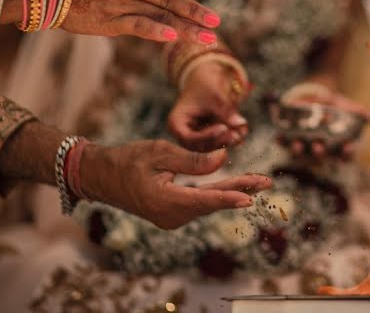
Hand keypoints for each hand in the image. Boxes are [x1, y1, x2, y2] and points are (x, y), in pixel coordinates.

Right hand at [82, 140, 270, 229]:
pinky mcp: (172, 213)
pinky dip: (218, 193)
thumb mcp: (160, 152)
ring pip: (208, 202)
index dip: (229, 196)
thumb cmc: (128, 159)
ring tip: (258, 181)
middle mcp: (170, 216)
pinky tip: (237, 187)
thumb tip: (223, 159)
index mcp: (164, 201)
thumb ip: (192, 159)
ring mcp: (171, 218)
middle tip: (267, 182)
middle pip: (211, 202)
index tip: (250, 196)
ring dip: (232, 190)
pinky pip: (199, 202)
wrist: (102, 176)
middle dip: (240, 190)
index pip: (203, 200)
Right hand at [167, 62, 248, 151]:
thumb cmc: (204, 85)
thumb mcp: (214, 94)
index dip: (207, 136)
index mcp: (176, 123)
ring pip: (211, 147)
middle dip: (220, 141)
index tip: (223, 128)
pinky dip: (230, 137)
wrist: (205, 81)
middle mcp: (184, 134)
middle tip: (237, 135)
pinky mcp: (208, 138)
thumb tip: (240, 124)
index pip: (188, 138)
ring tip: (241, 132)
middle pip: (200, 146)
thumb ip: (225, 110)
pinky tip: (242, 131)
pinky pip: (219, 142)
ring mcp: (196, 138)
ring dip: (227, 141)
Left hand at [282, 90, 369, 159]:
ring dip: (298, 151)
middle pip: (321, 157)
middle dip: (319, 153)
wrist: (318, 98)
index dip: (347, 153)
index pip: (346, 155)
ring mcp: (306, 146)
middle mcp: (323, 150)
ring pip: (302, 154)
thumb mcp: (348, 108)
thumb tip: (369, 116)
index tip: (346, 148)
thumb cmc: (337, 107)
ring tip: (297, 145)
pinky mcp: (291, 139)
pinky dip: (281, 141)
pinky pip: (285, 143)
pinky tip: (277, 137)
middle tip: (319, 147)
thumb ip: (358, 112)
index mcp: (339, 147)